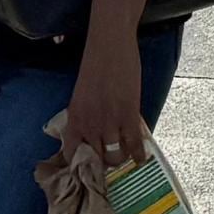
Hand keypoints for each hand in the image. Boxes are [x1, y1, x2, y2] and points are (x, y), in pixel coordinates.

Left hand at [60, 41, 150, 186]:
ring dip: (121, 159)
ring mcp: (109, 122)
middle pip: (96, 159)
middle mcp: (89, 125)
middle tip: (111, 163)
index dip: (81, 165)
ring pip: (115, 156)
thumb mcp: (82, 95)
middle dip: (103, 164)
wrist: (109, 45)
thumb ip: (85, 116)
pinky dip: (138, 154)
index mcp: (74, 119)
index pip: (72, 154)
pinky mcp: (129, 115)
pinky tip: (141, 158)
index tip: (87, 168)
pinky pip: (134, 144)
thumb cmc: (94, 65)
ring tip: (126, 157)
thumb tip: (94, 134)